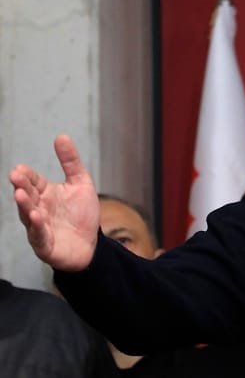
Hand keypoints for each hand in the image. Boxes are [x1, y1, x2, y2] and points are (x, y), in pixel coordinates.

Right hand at [8, 135, 99, 270]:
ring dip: (24, 205)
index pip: (33, 181)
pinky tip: (37, 217)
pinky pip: (39, 235)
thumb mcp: (80, 184)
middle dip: (21, 186)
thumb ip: (71, 162)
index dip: (27, 176)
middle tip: (16, 176)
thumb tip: (61, 136)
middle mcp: (38, 209)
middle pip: (28, 196)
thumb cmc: (82, 214)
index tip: (20, 168)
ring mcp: (39, 227)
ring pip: (29, 215)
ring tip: (20, 194)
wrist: (91, 244)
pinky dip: (37, 227)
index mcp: (45, 194)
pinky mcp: (45, 244)